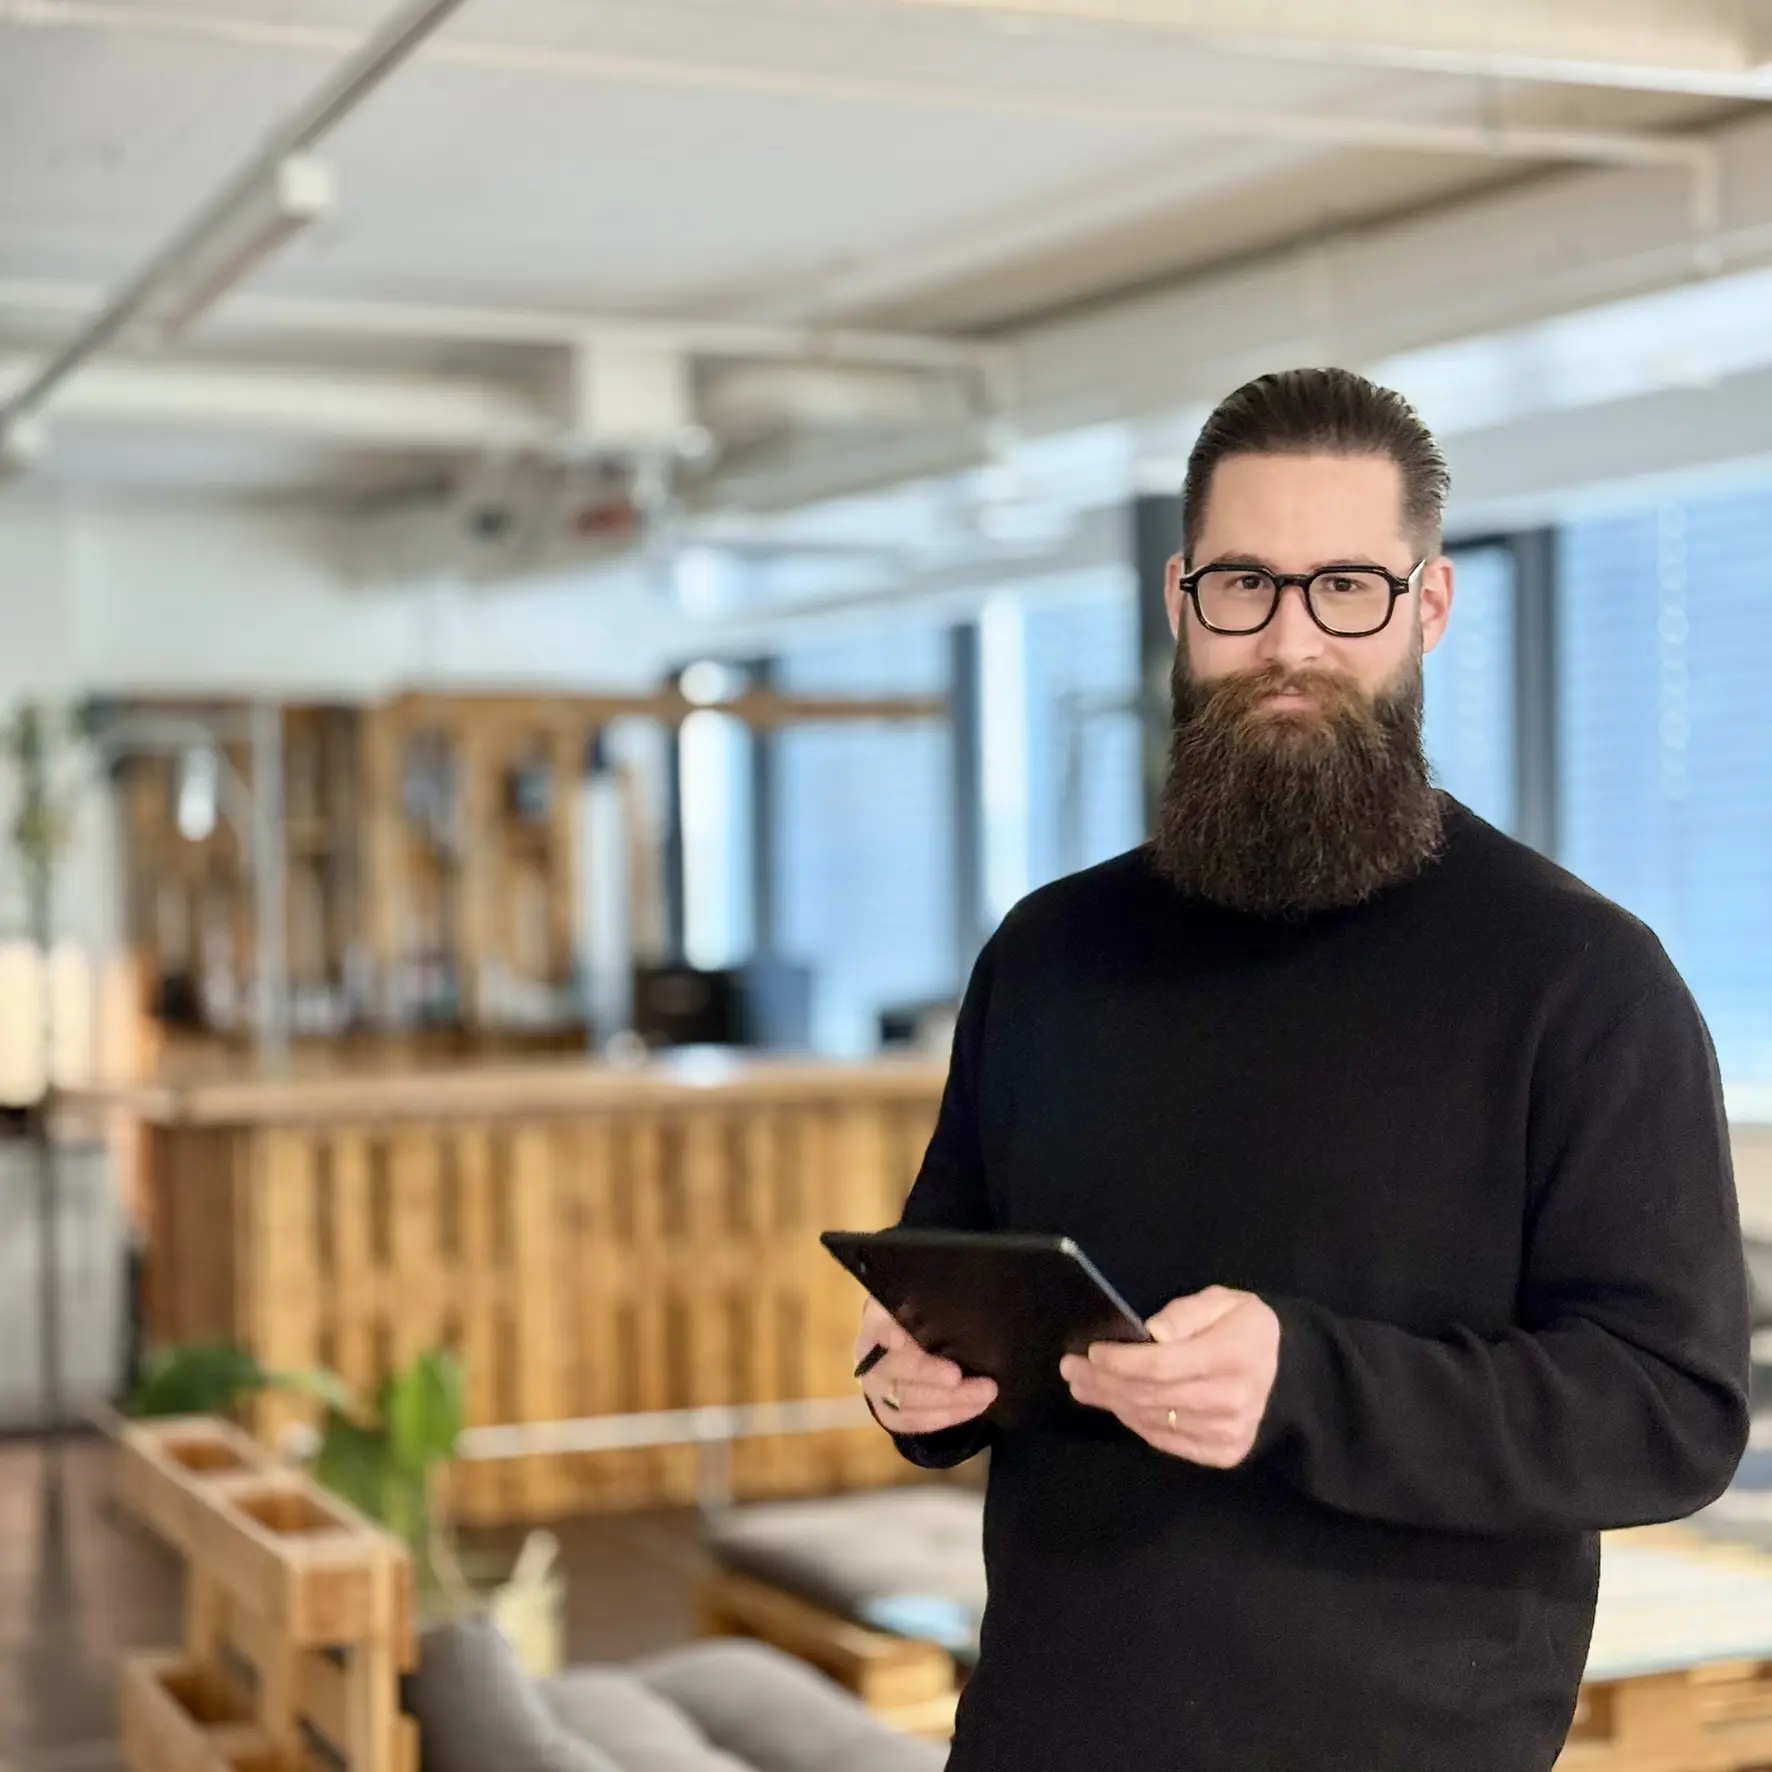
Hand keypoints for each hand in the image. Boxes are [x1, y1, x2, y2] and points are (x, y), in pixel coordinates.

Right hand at [854, 1297, 996, 1434]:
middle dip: (928, 1373)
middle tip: (958, 1375)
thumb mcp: (918, 1303)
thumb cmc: (915, 1320)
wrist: (892, 1354)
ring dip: (949, 1400)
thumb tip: (952, 1292)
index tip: (899, 1337)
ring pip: (908, 1400)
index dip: (885, 1331)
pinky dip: (946, 1417)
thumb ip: (927, 1301)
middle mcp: (870, 1358)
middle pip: (895, 1368)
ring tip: (986, 1392)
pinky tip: (973, 1407)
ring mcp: (876, 1390)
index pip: (876, 1323)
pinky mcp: (887, 1415)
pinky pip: (914, 1422)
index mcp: (876, 1322)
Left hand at [1060, 1287, 1279, 1467]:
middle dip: (1104, 1382)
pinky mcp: (1223, 1453)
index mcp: (1232, 1356)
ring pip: (1153, 1420)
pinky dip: (1135, 1422)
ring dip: (1112, 1403)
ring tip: (1083, 1386)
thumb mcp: (1225, 1301)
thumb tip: (1153, 1332)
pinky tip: (1116, 1405)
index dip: (1121, 1361)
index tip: (1091, 1351)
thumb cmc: (1247, 1328)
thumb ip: (1188, 1312)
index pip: (1162, 1365)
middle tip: (1071, 1369)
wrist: (1288, 1374)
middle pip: (1150, 1395)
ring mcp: (1227, 1433)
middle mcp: (1231, 1400)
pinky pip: (1166, 1441)